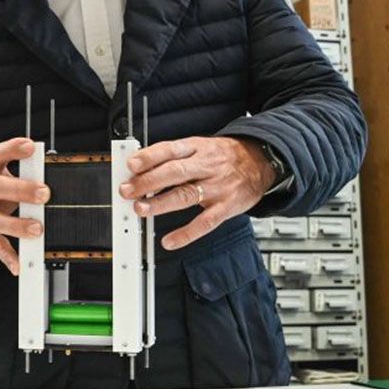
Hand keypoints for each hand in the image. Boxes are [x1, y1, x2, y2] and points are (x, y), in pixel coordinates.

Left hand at [118, 137, 275, 250]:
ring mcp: (217, 187)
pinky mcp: (226, 207)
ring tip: (140, 209)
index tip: (131, 165)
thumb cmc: (223, 156)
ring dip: (161, 204)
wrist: (261, 162)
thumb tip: (140, 169)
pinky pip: (205, 223)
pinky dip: (186, 234)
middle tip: (128, 190)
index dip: (150, 157)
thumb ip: (173, 157)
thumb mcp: (200, 147)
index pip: (170, 150)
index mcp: (197, 148)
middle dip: (148, 182)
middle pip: (175, 172)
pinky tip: (170, 241)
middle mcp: (207, 166)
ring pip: (186, 195)